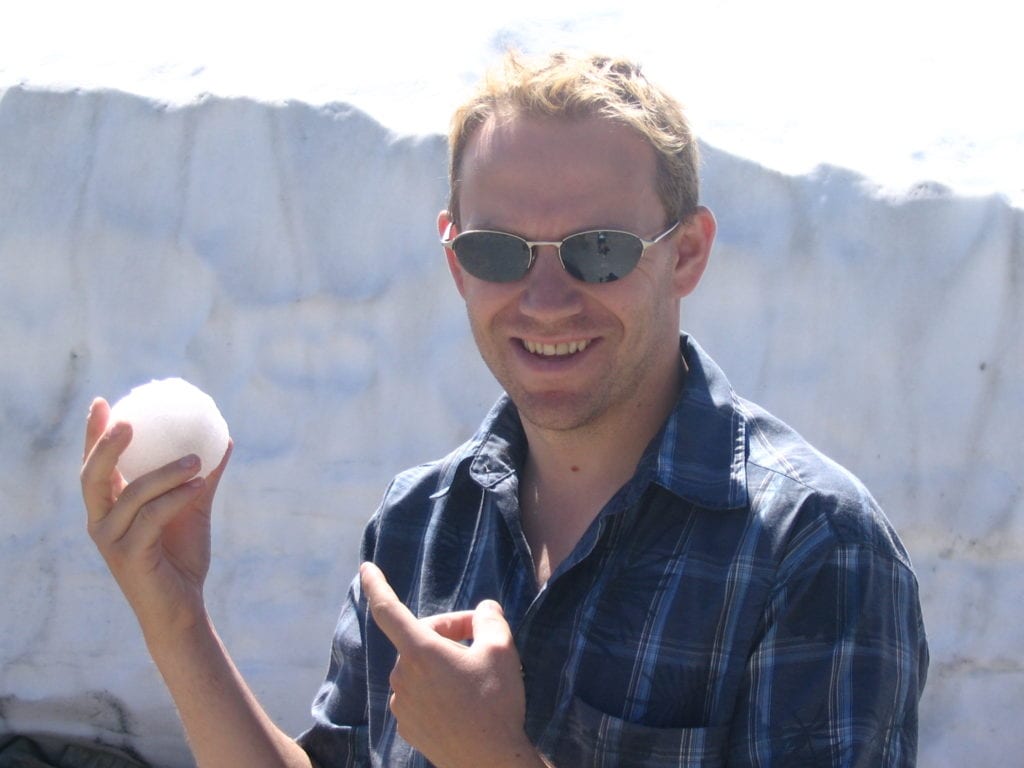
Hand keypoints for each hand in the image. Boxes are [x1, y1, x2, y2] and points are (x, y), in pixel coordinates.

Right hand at [81, 397, 231, 642]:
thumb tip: (222, 439)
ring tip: (196, 457)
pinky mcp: (129, 557)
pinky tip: (199, 483)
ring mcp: (112, 541)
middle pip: (93, 476)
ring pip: (132, 494)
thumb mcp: (193, 509)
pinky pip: (153, 517)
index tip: (103, 402)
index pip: (94, 465)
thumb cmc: (182, 557)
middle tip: (130, 421)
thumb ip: (202, 477)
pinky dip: (177, 497)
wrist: (184, 608)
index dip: (94, 435)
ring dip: (165, 472)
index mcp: (109, 508)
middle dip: (105, 445)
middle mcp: (101, 522)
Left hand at [360, 562, 544, 767]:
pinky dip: (436, 688)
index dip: (376, 585)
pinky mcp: (406, 726)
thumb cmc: (496, 704)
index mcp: (420, 652)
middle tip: (479, 638)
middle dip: (447, 632)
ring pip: (419, 667)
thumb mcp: (502, 650)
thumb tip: (483, 611)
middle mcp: (402, 676)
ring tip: (474, 675)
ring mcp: (401, 704)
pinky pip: (418, 694)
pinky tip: (463, 699)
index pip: (389, 610)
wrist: (490, 762)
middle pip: (419, 638)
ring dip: (441, 662)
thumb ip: (489, 619)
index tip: (365, 568)